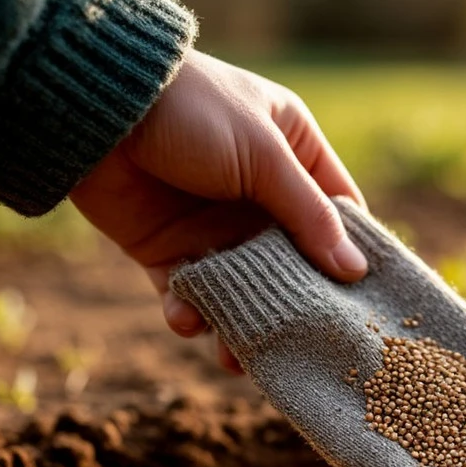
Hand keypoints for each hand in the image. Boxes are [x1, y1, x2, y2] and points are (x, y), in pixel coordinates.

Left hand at [70, 51, 367, 372]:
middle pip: (292, 262)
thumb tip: (356, 270)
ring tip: (237, 358)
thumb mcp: (264, 156)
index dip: (352, 254)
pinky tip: (187, 320)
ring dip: (240, 321)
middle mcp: (258, 192)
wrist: (99, 108)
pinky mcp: (166, 247)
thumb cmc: (193, 110)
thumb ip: (309, 215)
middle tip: (305, 347)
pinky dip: (190, 311)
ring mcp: (212, 223)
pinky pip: (189, 291)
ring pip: (242, 286)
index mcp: (292, 152)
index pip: (338, 212)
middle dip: (295, 304)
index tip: (366, 303)